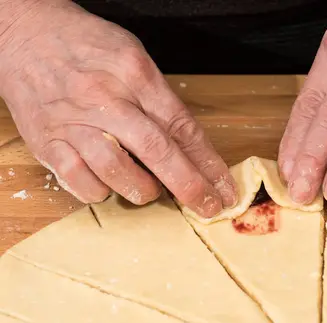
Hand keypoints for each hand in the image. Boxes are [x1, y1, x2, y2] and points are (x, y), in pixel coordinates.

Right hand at [0, 0, 236, 215]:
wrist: (25, 33)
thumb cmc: (86, 46)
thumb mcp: (133, 57)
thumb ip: (161, 99)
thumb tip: (190, 148)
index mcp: (135, 74)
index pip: (182, 126)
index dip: (208, 163)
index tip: (224, 188)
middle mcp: (106, 98)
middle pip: (156, 151)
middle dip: (189, 186)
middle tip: (207, 207)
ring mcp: (73, 121)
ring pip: (116, 171)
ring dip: (142, 190)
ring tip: (150, 190)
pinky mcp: (47, 142)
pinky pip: (79, 181)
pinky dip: (100, 191)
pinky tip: (108, 183)